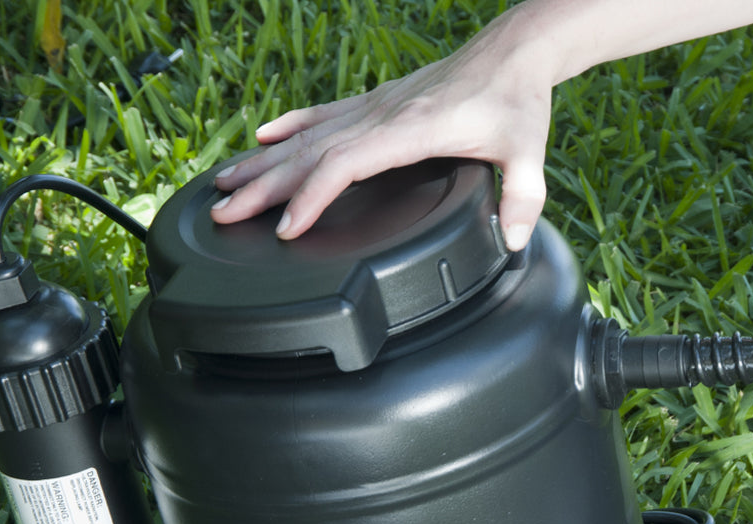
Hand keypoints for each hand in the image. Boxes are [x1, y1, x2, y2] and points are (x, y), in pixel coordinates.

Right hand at [209, 10, 552, 250]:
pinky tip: (265, 138)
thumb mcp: (527, 152)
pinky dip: (290, 127)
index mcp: (410, 130)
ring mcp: (375, 107)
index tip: (287, 227)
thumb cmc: (516, 100)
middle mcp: (382, 115)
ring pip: (306, 135)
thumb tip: (513, 241)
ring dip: (263, 161)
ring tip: (225, 185)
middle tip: (225, 213)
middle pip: (309, 152)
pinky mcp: (377, 103)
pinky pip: (322, 115)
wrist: (513, 52)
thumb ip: (522, 197)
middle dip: (263, 185)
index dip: (311, 196)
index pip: (345, 164)